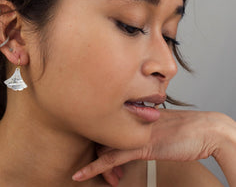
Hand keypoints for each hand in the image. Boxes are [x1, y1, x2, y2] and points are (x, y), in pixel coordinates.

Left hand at [72, 109, 232, 184]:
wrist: (206, 130)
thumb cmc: (187, 128)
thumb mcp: (158, 125)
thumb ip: (142, 126)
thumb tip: (133, 135)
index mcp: (134, 113)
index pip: (106, 123)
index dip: (99, 138)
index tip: (96, 151)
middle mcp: (131, 119)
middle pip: (102, 134)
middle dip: (95, 152)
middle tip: (95, 168)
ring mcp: (135, 131)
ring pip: (104, 146)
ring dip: (96, 164)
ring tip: (88, 174)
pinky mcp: (141, 146)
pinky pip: (111, 158)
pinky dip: (93, 167)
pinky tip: (80, 174)